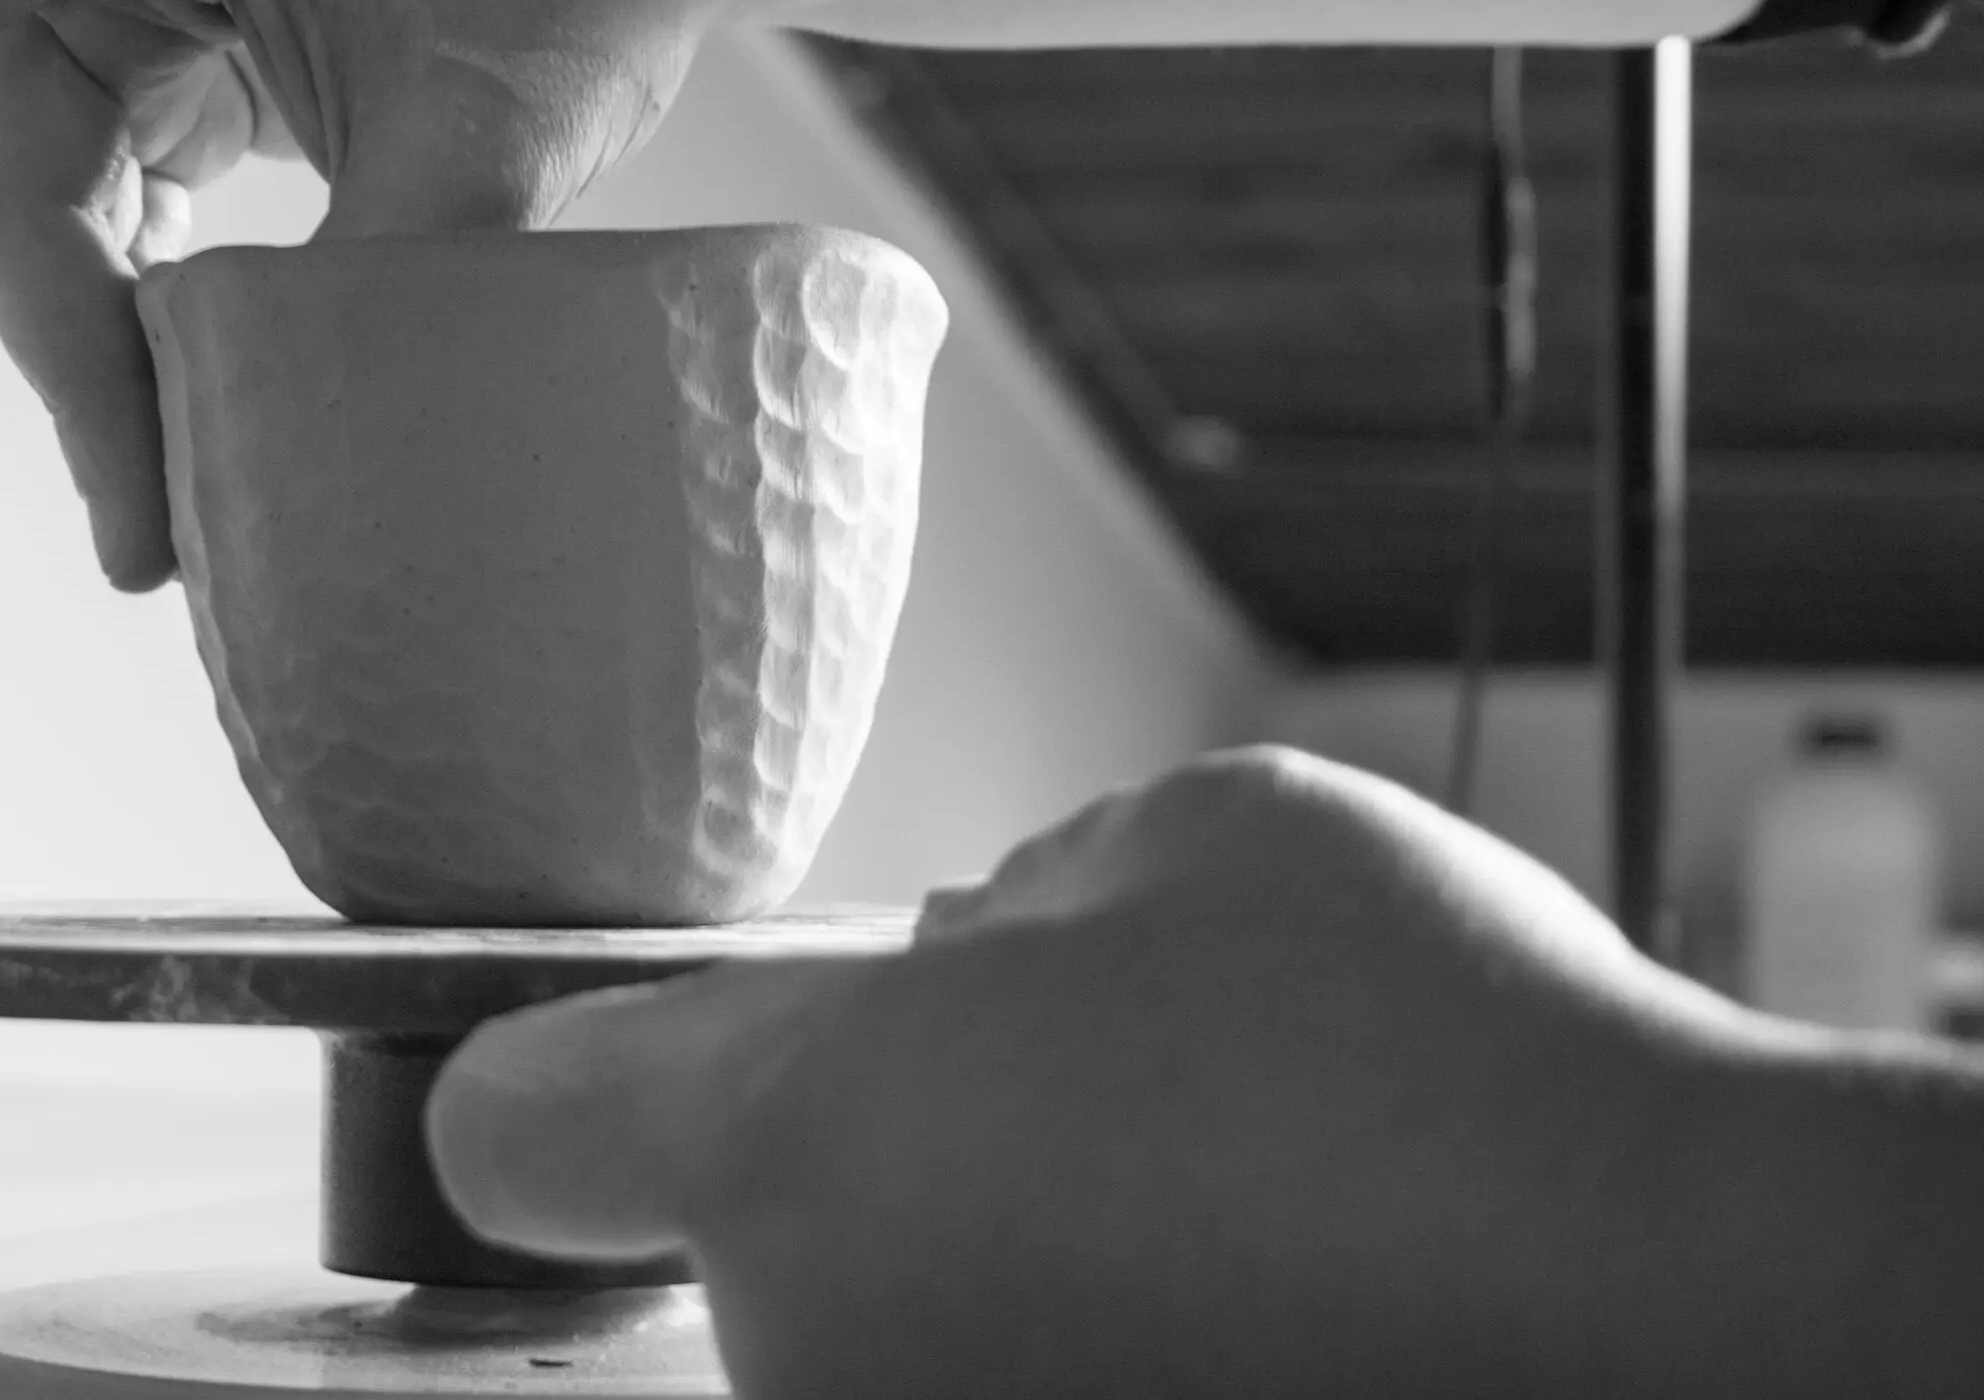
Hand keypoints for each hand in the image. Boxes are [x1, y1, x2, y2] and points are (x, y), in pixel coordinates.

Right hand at [0, 0, 715, 588]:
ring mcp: (160, 12)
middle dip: (68, 360)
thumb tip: (302, 481)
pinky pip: (135, 216)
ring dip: (111, 363)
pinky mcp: (211, 80)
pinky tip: (198, 420)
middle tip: (142, 535)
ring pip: (68, 217)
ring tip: (170, 517)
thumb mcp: (481, 126)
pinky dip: (157, 321)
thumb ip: (379, 288)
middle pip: (10, 175)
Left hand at [427, 747, 1844, 1395]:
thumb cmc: (1436, 1058)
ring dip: (991, 1269)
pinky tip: (1250, 1306)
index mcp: (800, 1143)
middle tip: (1081, 1104)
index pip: (516, 1122)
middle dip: (867, 1160)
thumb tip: (971, 960)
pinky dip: (1078, 1345)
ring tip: (1217, 1218)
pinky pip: (1006, 1388)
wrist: (1676, 1317)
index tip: (607, 1064)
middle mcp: (818, 1366)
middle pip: (752, 1237)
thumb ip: (1013, 906)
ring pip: (891, 1338)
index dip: (550, 1072)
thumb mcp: (1197, 847)